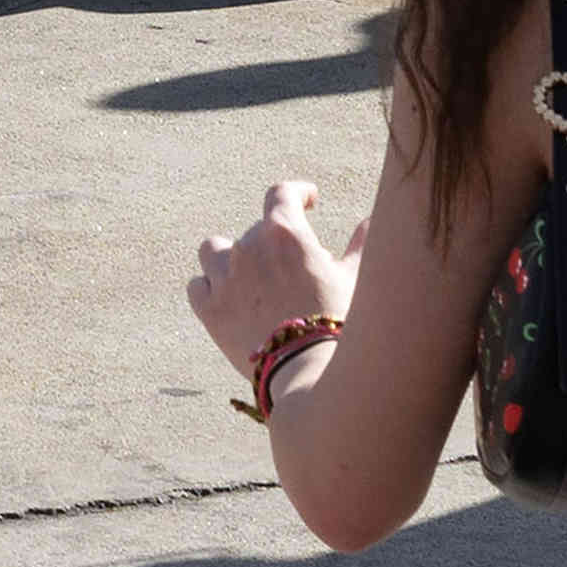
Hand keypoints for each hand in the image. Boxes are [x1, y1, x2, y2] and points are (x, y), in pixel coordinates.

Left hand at [186, 176, 362, 377]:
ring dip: (229, 258)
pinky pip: (197, 286)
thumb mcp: (355, 279)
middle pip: (257, 231)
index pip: (282, 194)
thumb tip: (370, 222)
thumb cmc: (338, 324)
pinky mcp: (209, 309)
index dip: (297, 193)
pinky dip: (210, 288)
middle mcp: (249, 248)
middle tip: (298, 271)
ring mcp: (224, 277)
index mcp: (285, 233)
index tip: (308, 200)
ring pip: (213, 250)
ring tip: (249, 276)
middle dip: (277, 245)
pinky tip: (227, 299)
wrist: (311, 372)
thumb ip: (361, 245)